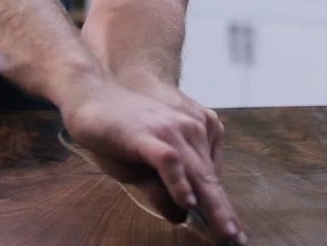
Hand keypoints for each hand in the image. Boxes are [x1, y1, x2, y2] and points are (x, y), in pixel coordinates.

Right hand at [59, 76, 244, 243]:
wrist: (89, 96)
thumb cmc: (115, 132)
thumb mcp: (140, 169)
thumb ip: (161, 190)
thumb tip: (181, 215)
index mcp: (193, 135)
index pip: (212, 178)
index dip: (223, 207)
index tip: (235, 233)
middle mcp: (189, 129)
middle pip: (210, 179)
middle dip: (224, 212)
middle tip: (237, 239)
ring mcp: (170, 131)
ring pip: (197, 172)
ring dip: (212, 204)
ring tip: (223, 230)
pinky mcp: (149, 135)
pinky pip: (171, 161)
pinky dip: (180, 183)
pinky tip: (187, 201)